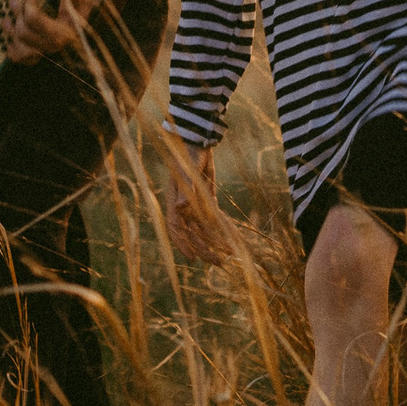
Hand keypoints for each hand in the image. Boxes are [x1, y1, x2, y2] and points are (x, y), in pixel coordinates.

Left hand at [0, 0, 99, 64]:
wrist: (84, 26)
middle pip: (23, 32)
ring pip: (19, 45)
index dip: (28, 3)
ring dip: (11, 32)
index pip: (33, 18)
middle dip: (18, 14)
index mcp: (61, 32)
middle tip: (14, 1)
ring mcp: (44, 51)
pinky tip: (9, 43)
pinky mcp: (38, 54)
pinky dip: (13, 52)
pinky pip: (20, 58)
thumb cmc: (81, 11)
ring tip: (6, 20)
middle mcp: (51, 45)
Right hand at [161, 138, 232, 263]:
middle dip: (205, 249)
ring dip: (216, 242)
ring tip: (230, 254)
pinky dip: (223, 228)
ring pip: (205, 230)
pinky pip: (216, 218)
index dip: (183, 245)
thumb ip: (184, 189)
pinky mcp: (207, 200)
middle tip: (218, 262)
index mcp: (174, 203)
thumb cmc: (186, 155)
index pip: (176, 230)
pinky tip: (232, 238)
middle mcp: (184, 208)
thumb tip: (179, 207)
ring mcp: (196, 205)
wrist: (197, 143)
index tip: (193, 258)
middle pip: (194, 234)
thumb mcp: (185, 171)